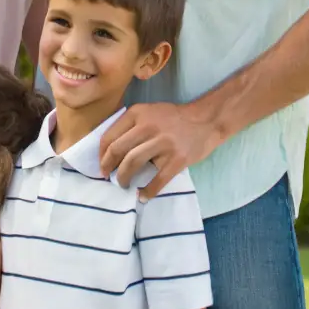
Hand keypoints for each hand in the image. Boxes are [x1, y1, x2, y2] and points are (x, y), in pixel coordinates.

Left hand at [99, 99, 224, 197]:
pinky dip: (147, 191)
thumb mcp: (149, 112)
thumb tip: (110, 151)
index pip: (110, 136)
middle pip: (118, 150)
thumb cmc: (174, 118)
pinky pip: (157, 179)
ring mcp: (164, 143)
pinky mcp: (178, 159)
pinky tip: (142, 196)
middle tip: (108, 177)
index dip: (101, 154)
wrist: (206, 120)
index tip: (102, 165)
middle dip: (108, 167)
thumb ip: (131, 125)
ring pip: (133, 163)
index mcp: (138, 113)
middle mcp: (148, 126)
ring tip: (123, 185)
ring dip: (123, 178)